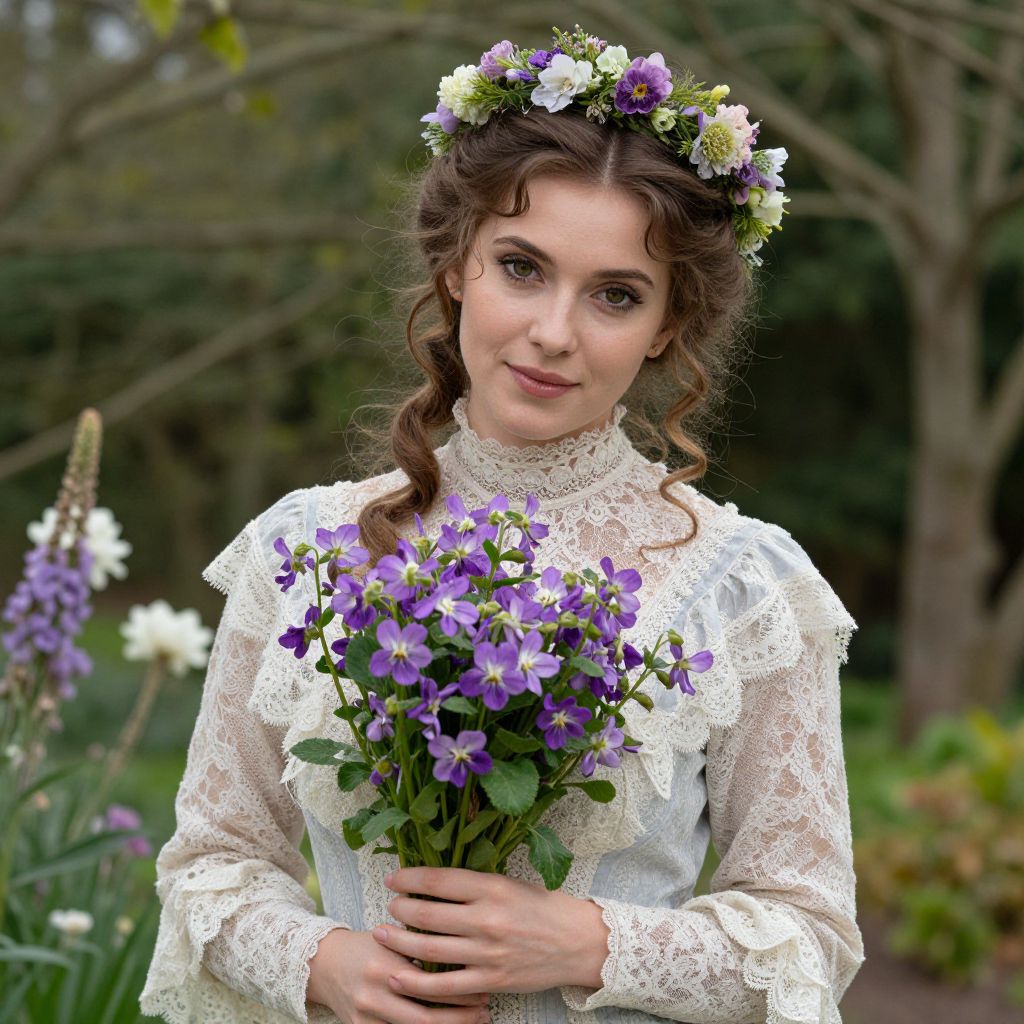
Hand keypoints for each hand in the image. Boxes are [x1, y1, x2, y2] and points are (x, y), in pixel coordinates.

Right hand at [306, 927, 491, 1023]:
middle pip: (426, 1019)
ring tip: (473, 1023)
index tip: (483, 987)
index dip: (461, 990)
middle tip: (484, 1010)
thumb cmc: (366, 946)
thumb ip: (420, 946)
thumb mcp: (391, 938)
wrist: (324, 964)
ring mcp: (366, 1017)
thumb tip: (464, 952)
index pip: (431, 984)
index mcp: (386, 964)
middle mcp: (375, 994)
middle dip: (460, 1018)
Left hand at [372, 867, 609, 1002]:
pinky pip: (444, 985)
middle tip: (390, 905)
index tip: (393, 879)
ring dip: (399, 941)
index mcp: (492, 888)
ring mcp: (487, 953)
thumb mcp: (509, 883)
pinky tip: (397, 973)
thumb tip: (431, 881)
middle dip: (400, 909)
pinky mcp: (489, 982)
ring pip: (429, 948)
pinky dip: (415, 980)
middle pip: (427, 914)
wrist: (576, 942)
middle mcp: (487, 919)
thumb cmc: (541, 907)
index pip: (439, 880)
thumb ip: (473, 884)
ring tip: (382, 934)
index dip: (409, 879)